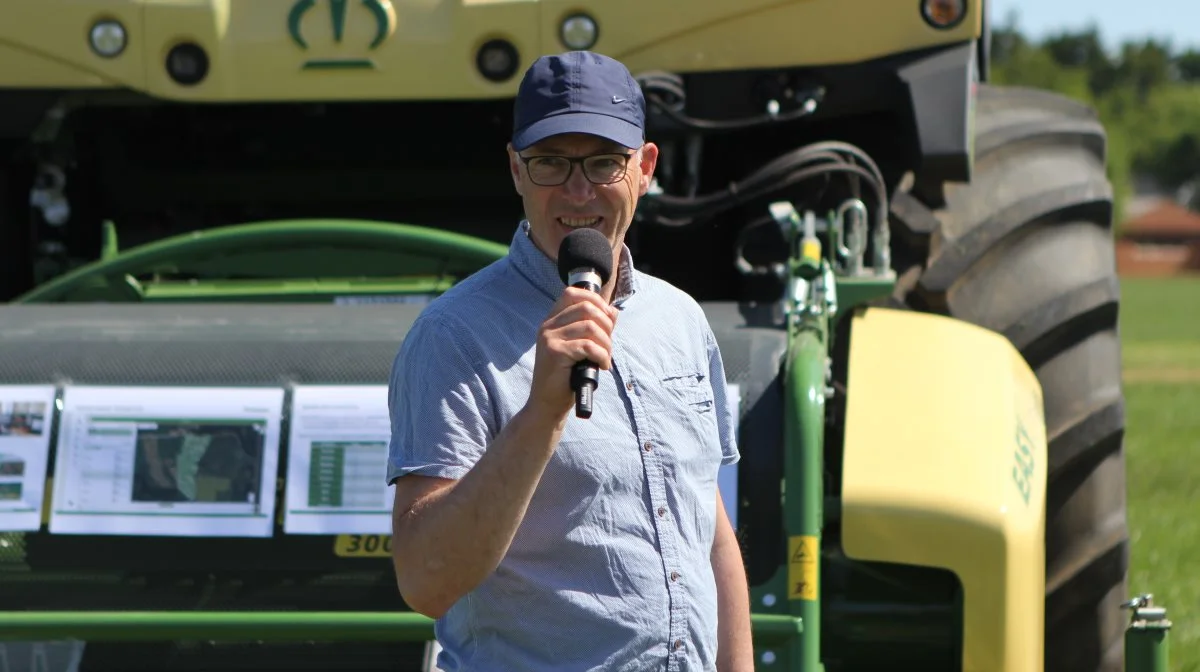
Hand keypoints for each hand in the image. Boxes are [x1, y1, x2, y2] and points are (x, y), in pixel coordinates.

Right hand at [526, 287, 617, 423]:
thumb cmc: (566, 377)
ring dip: (606, 344)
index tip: (608, 318)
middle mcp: (548, 326)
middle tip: (608, 345)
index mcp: (552, 321)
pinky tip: (602, 366)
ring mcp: (549, 338)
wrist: (547, 403)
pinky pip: (589, 346)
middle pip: (586, 308)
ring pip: (590, 327)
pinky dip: (602, 356)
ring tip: (605, 358)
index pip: (572, 293)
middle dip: (606, 325)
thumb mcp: (581, 348)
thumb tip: (613, 311)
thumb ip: (595, 328)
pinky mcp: (555, 352)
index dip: (595, 300)